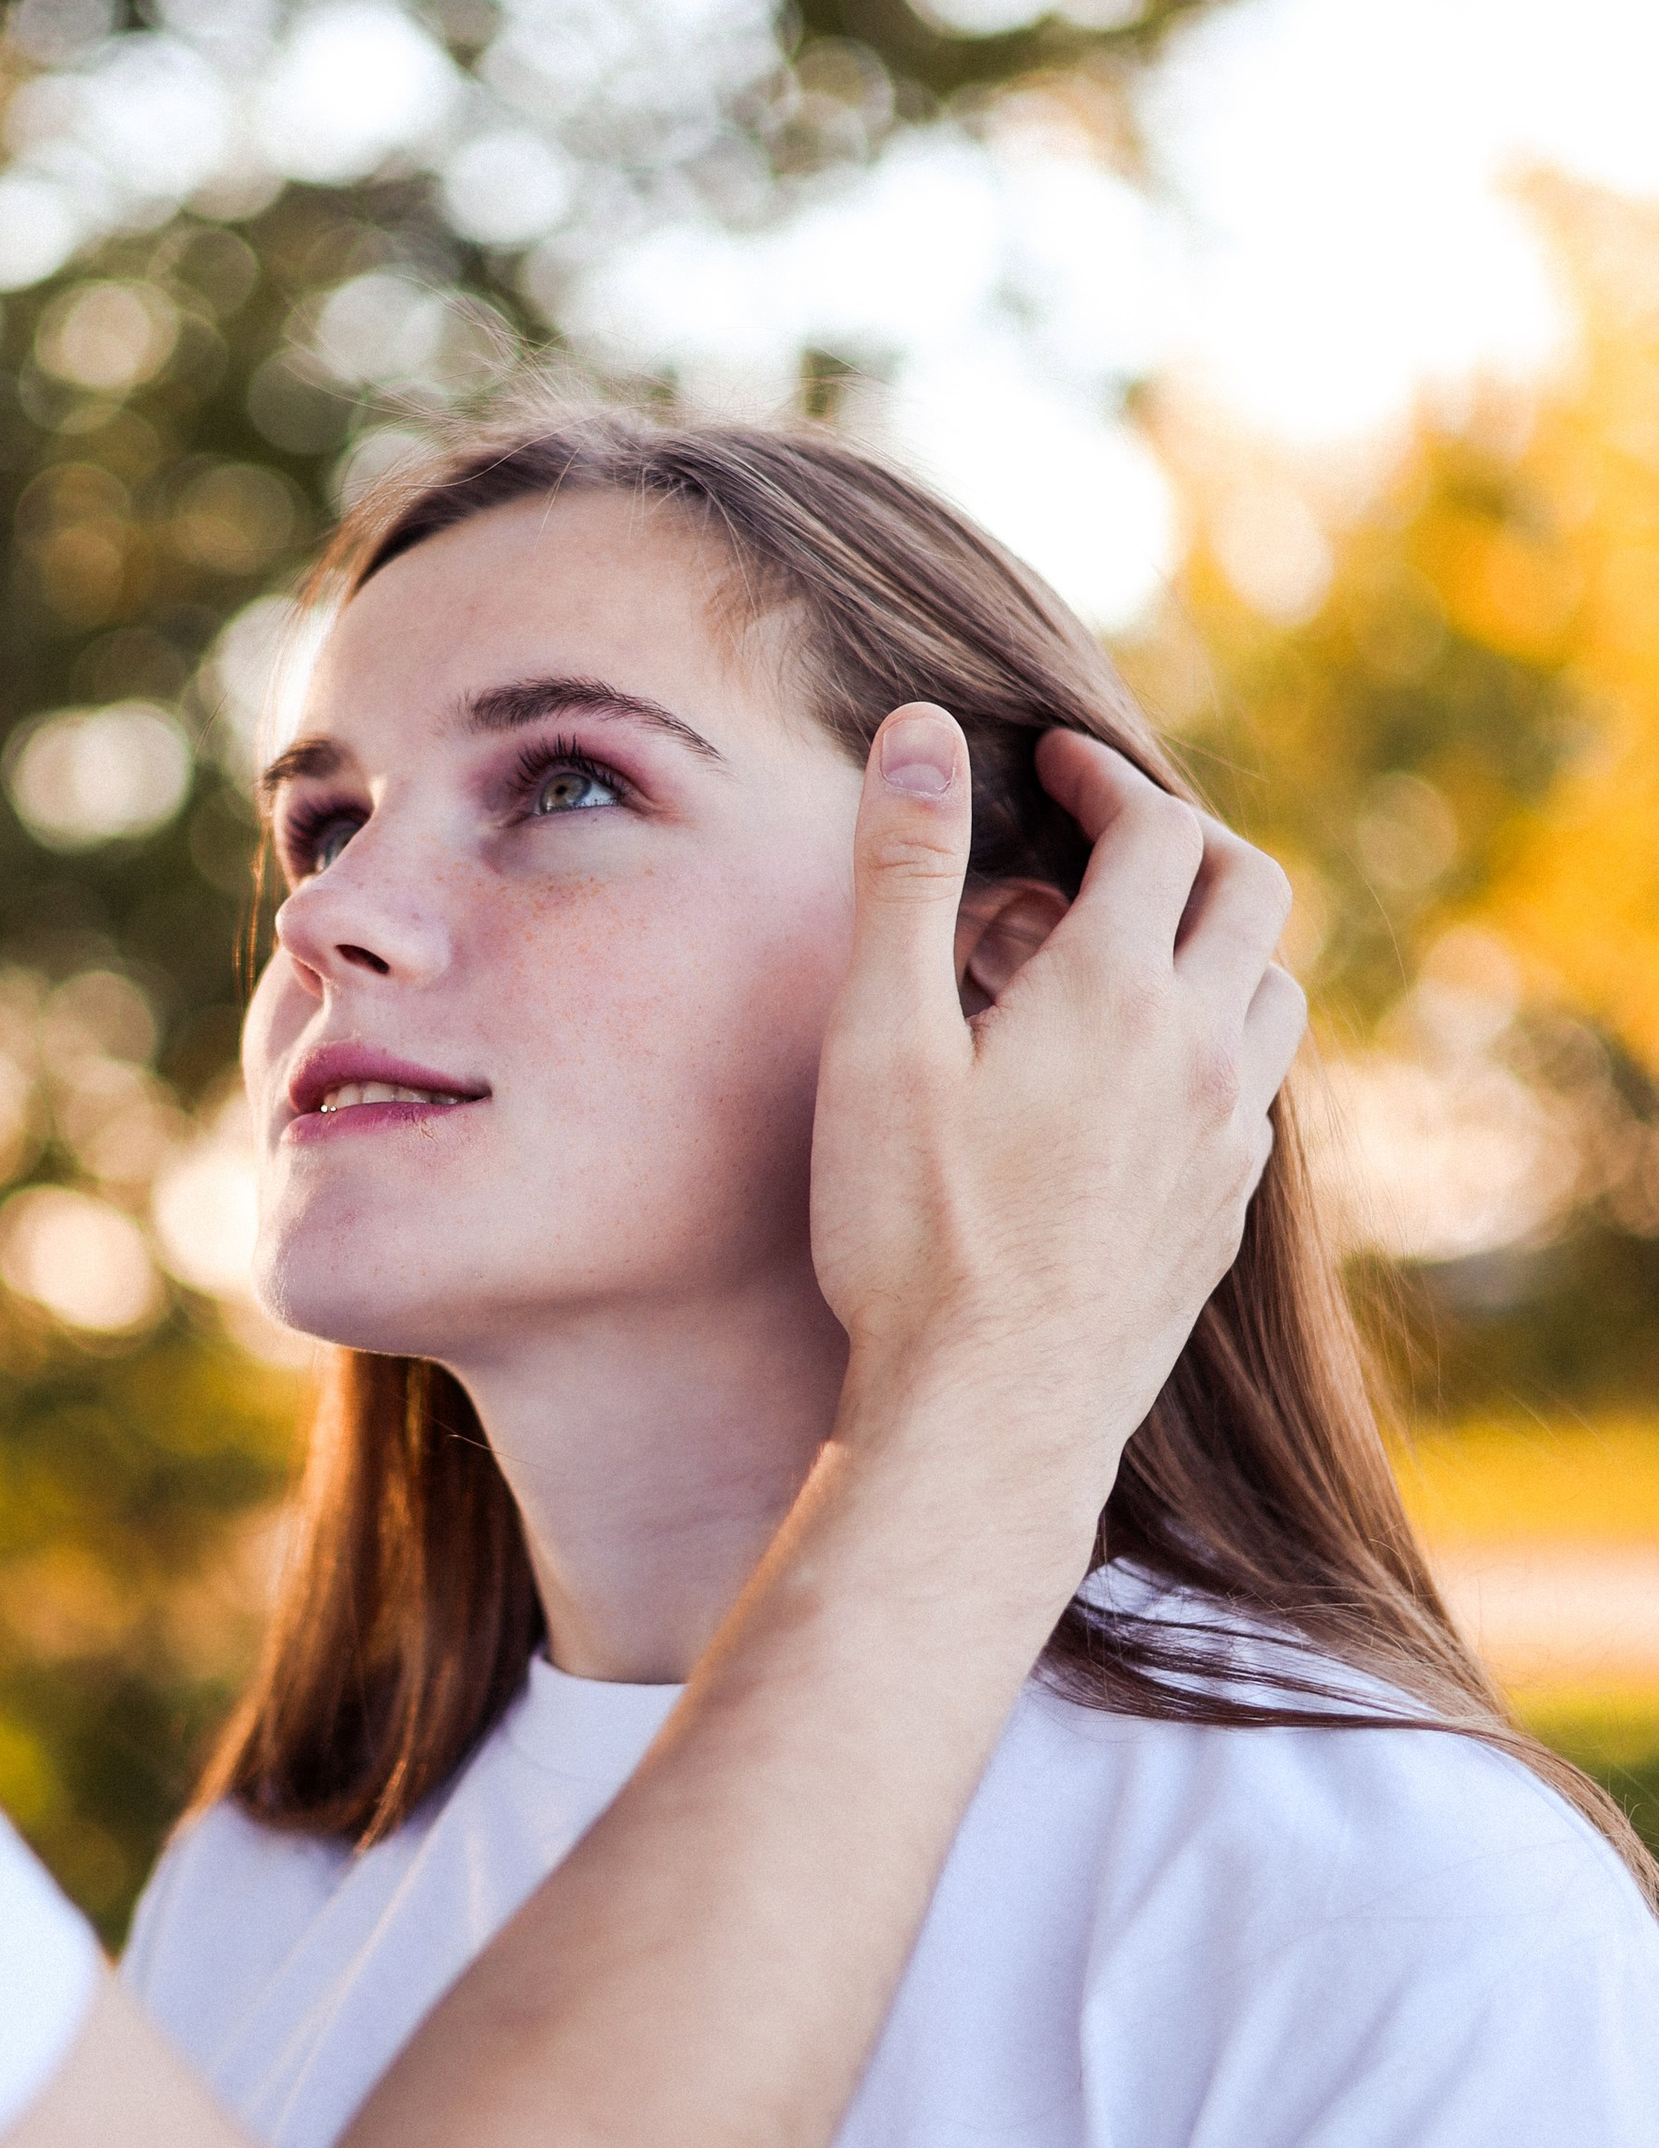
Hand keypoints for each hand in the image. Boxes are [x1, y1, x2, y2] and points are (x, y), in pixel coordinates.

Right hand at [808, 706, 1301, 1521]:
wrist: (988, 1419)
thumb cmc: (913, 1233)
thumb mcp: (878, 1039)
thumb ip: (904, 874)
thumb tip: (923, 729)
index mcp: (1117, 992)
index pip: (1157, 829)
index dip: (1106, 776)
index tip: (1054, 764)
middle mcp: (1198, 1053)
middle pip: (1249, 890)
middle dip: (1184, 835)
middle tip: (1107, 830)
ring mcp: (1222, 1140)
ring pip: (1269, 991)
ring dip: (1213, 938)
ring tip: (1126, 946)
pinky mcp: (1220, 1218)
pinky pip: (1251, 1089)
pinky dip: (1211, 1037)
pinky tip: (1138, 1075)